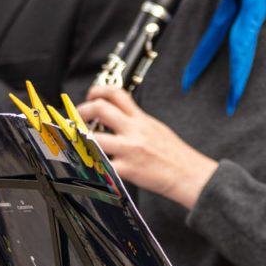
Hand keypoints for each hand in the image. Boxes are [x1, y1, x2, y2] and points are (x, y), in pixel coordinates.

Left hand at [78, 86, 218, 208]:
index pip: (117, 93)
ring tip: (79, 144)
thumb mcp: (156, 128)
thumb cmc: (174, 154)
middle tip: (77, 119)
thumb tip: (115, 117)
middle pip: (100, 108)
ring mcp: (129, 149)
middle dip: (82, 111)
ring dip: (80, 140)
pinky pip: (101, 166)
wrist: (188, 174)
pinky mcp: (126, 169)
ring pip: (92, 138)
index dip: (98, 90)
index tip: (90, 96)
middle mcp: (134, 130)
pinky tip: (89, 166)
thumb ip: (136, 121)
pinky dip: (91, 166)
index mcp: (141, 119)